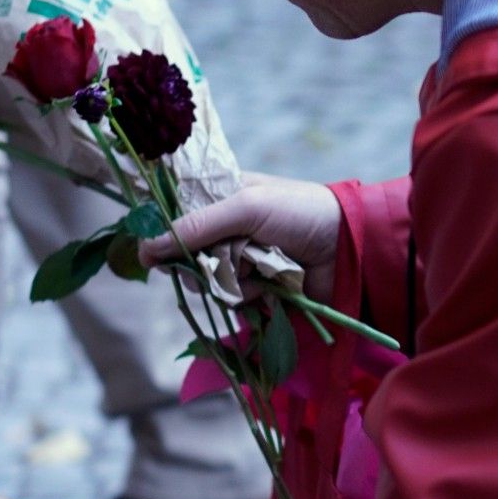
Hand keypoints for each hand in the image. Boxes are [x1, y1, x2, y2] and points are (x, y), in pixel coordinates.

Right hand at [141, 172, 341, 300]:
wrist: (351, 248)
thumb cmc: (301, 213)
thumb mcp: (247, 207)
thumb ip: (197, 225)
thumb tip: (146, 248)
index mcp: (223, 197)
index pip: (176, 217)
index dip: (164, 235)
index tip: (154, 252)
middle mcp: (228, 230)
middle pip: (186, 256)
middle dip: (198, 263)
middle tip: (219, 258)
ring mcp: (242, 262)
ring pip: (207, 282)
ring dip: (228, 280)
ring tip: (257, 269)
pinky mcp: (257, 290)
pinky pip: (232, 300)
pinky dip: (247, 296)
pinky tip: (268, 287)